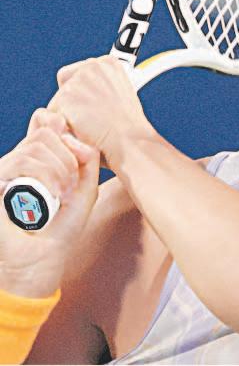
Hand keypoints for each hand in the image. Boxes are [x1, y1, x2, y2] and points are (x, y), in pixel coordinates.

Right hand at [0, 110, 98, 297]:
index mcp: (37, 159)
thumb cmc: (61, 227)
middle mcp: (18, 161)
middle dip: (67, 156)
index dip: (61, 127)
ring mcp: (4, 172)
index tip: (78, 154)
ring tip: (62, 192)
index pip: (43, 122)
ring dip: (58, 168)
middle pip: (45, 133)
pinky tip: (52, 194)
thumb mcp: (85, 188)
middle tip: (70, 184)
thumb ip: (87, 158)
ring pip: (35, 146)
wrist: (41, 261)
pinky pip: (20, 162)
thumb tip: (71, 133)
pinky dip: (45, 175)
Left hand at [49, 56, 154, 169]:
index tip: (89, 103)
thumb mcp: (122, 96)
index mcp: (109, 63)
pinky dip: (65, 127)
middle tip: (90, 119)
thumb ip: (102, 87)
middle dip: (72, 102)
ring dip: (69, 116)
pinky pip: (54, 115)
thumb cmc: (129, 126)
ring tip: (90, 127)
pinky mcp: (66, 97)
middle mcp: (92, 66)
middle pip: (66, 84)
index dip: (82, 90)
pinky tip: (83, 131)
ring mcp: (78, 80)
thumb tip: (87, 92)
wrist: (129, 140)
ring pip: (59, 102)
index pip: (80, 71)